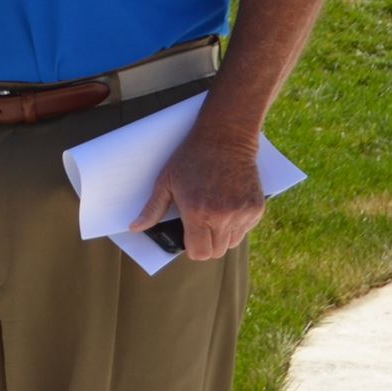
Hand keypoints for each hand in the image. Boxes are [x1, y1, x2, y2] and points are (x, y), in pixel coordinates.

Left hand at [129, 122, 264, 260]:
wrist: (225, 137)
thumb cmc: (191, 157)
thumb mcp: (166, 180)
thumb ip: (152, 209)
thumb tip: (134, 228)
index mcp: (198, 213)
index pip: (198, 253)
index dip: (192, 248)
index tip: (189, 237)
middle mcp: (222, 217)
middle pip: (216, 252)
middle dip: (206, 243)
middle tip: (200, 224)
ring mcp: (242, 214)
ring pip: (232, 243)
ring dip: (223, 235)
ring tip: (214, 211)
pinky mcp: (257, 209)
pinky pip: (246, 229)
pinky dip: (237, 223)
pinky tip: (228, 203)